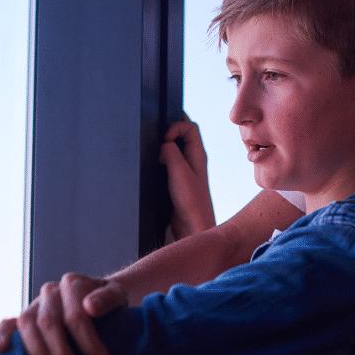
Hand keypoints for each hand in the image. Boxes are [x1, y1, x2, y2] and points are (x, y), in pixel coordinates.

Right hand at [0, 272, 127, 354]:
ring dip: (39, 352)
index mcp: (72, 283)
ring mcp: (35, 304)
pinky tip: (1, 350)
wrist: (101, 298)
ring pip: (27, 324)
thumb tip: (89, 307)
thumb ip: (107, 299)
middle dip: (64, 354)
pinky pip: (7, 324)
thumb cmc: (109, 301)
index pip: (75, 316)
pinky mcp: (26, 317)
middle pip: (49, 323)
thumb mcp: (118, 296)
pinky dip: (1, 335)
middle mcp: (50, 291)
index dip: (89, 343)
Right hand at [159, 119, 215, 238]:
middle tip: (158, 143)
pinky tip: (155, 169)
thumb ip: (170, 152)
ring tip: (157, 158)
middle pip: (183, 135)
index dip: (176, 127)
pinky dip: (161, 161)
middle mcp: (194, 160)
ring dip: (164, 149)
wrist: (193, 227)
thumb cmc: (191, 203)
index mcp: (198, 154)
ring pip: (175, 149)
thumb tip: (163, 144)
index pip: (191, 127)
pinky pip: (170, 163)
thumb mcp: (179, 171)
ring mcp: (186, 170)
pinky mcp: (178, 181)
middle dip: (169, 134)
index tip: (165, 139)